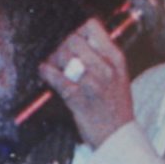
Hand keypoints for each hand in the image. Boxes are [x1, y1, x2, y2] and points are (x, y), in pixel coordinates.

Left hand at [39, 18, 134, 148]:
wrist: (118, 136)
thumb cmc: (115, 106)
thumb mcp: (119, 75)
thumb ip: (104, 55)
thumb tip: (82, 37)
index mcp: (116, 59)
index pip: (92, 27)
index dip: (77, 30)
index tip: (73, 40)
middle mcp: (105, 68)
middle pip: (74, 39)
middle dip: (62, 46)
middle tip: (60, 57)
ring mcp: (92, 83)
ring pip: (64, 56)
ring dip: (54, 59)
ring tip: (54, 66)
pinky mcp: (78, 99)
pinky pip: (56, 77)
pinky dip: (46, 72)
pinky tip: (45, 72)